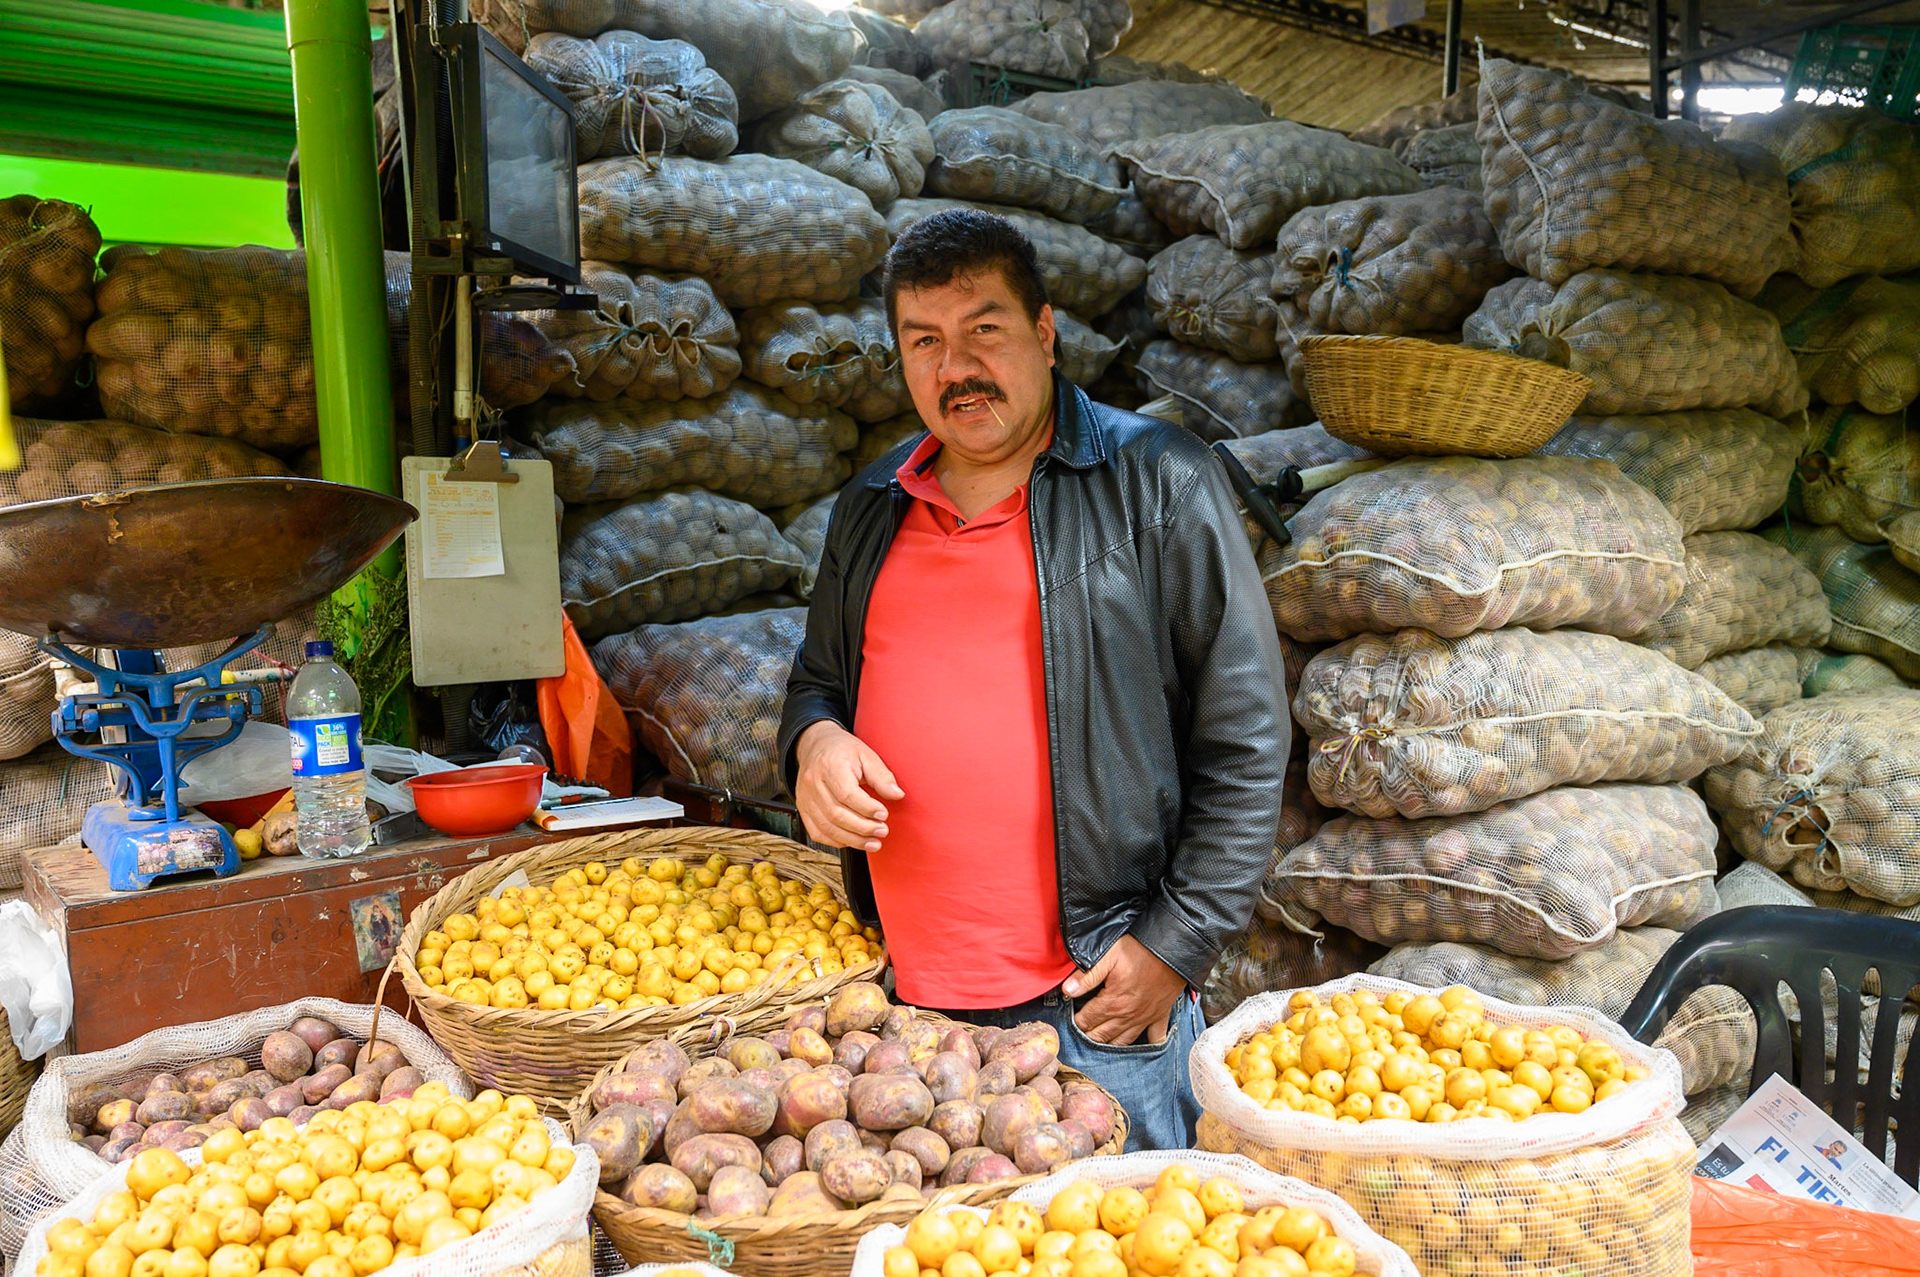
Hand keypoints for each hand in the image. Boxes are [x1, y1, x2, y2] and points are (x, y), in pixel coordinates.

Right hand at [794, 720, 904, 851]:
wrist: (816, 745)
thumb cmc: (842, 750)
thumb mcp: (866, 755)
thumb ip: (882, 776)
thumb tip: (897, 795)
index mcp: (830, 765)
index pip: (847, 794)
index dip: (867, 808)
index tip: (884, 815)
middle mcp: (813, 782)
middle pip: (836, 814)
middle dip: (863, 828)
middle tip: (882, 831)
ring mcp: (805, 797)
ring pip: (827, 827)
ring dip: (852, 839)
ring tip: (873, 842)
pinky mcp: (803, 808)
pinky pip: (817, 832)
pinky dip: (836, 841)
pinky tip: (853, 840)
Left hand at [1063, 935, 1186, 1045]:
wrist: (1172, 951)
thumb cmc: (1140, 950)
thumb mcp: (1108, 956)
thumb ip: (1087, 976)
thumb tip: (1067, 991)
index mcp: (1113, 1002)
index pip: (1087, 1020)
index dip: (1075, 1022)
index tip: (1069, 1021)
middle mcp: (1127, 1016)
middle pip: (1102, 1035)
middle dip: (1087, 1037)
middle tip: (1078, 1037)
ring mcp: (1144, 1019)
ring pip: (1122, 1042)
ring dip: (1108, 1045)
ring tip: (1097, 1045)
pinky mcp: (1159, 1016)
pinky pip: (1154, 1039)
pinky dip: (1146, 1046)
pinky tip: (1140, 1051)